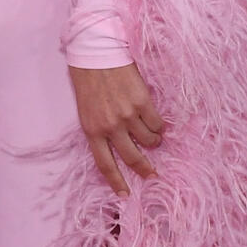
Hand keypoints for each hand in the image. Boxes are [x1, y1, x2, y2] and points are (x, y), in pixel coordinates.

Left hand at [67, 61, 164, 197]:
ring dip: (154, 141)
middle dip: (144, 169)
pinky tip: (159, 122)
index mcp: (92, 130)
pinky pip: (157, 123)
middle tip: (153, 174)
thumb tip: (118, 146)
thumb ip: (100, 128)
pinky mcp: (142, 102)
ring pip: (149, 140)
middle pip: (132, 156)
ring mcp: (128, 115)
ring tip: (155, 137)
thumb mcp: (86, 109)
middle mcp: (110, 126)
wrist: (97, 51)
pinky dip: (160, 126)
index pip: (105, 164)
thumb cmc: (89, 79)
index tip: (125, 195)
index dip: (116, 181)